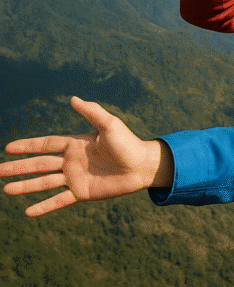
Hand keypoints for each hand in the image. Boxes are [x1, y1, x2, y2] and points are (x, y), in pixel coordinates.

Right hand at [1, 97, 171, 216]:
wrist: (144, 166)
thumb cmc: (129, 143)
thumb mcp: (110, 125)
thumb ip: (92, 112)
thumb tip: (73, 98)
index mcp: (76, 144)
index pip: (46, 144)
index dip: (28, 146)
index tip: (8, 147)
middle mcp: (72, 161)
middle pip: (39, 164)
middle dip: (18, 167)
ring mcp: (75, 178)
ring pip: (44, 183)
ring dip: (25, 187)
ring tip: (6, 190)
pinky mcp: (82, 193)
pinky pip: (59, 200)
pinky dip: (44, 207)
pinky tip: (28, 212)